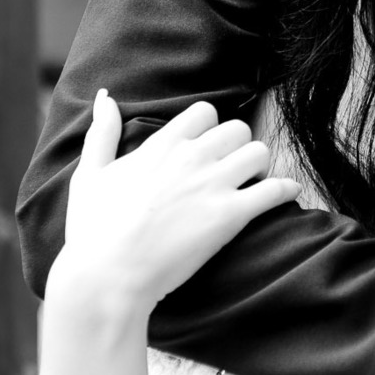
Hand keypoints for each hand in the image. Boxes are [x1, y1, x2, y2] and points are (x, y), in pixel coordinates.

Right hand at [56, 90, 298, 314]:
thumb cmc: (93, 231)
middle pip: (238, 129)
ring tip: (251, 185)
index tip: (206, 149)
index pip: (205, 112)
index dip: (209, 129)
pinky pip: (275, 190)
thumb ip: (102, 132)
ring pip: (259, 152)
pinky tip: (285, 195)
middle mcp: (190, 158)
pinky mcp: (230, 216)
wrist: (106, 278)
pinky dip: (285, 191)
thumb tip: (105, 97)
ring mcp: (212, 185)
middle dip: (237, 148)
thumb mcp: (89, 174)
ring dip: (259, 168)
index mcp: (161, 145)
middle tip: (232, 171)